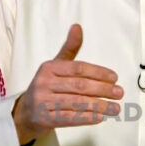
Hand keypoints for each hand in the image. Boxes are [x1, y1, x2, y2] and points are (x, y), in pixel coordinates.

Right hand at [12, 24, 122, 144]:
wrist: (26, 112)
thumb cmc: (46, 86)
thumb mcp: (56, 66)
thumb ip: (69, 48)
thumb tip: (77, 26)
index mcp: (49, 68)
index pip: (78, 68)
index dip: (98, 72)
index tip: (114, 78)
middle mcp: (44, 83)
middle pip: (79, 86)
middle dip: (102, 90)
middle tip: (119, 93)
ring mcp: (43, 102)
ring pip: (76, 103)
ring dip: (99, 106)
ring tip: (116, 108)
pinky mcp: (44, 119)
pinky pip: (69, 118)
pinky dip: (86, 118)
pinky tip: (100, 117)